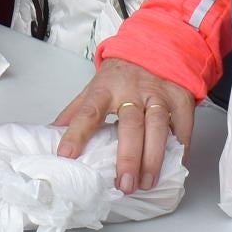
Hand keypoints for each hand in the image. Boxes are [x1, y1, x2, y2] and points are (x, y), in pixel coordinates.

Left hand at [55, 59, 194, 196]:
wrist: (156, 47)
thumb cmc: (121, 75)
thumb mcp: (95, 87)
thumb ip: (75, 112)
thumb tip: (50, 134)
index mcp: (105, 88)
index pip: (88, 112)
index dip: (76, 134)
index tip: (66, 156)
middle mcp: (133, 90)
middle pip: (130, 125)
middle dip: (128, 157)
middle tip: (124, 184)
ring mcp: (158, 94)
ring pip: (158, 127)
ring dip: (153, 158)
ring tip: (146, 183)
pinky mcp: (181, 99)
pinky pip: (181, 127)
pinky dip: (179, 149)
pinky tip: (172, 167)